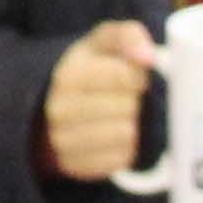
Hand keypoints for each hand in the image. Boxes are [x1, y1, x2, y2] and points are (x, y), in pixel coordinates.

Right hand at [42, 19, 159, 179]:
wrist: (54, 109)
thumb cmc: (89, 70)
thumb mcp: (103, 43)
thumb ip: (128, 35)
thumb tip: (148, 56)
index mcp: (68, 75)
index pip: (127, 77)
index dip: (140, 77)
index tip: (136, 77)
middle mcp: (60, 109)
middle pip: (129, 108)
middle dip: (136, 102)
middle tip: (129, 99)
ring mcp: (64, 141)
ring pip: (127, 136)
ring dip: (134, 126)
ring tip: (123, 117)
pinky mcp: (76, 166)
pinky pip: (121, 159)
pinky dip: (127, 149)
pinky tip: (118, 137)